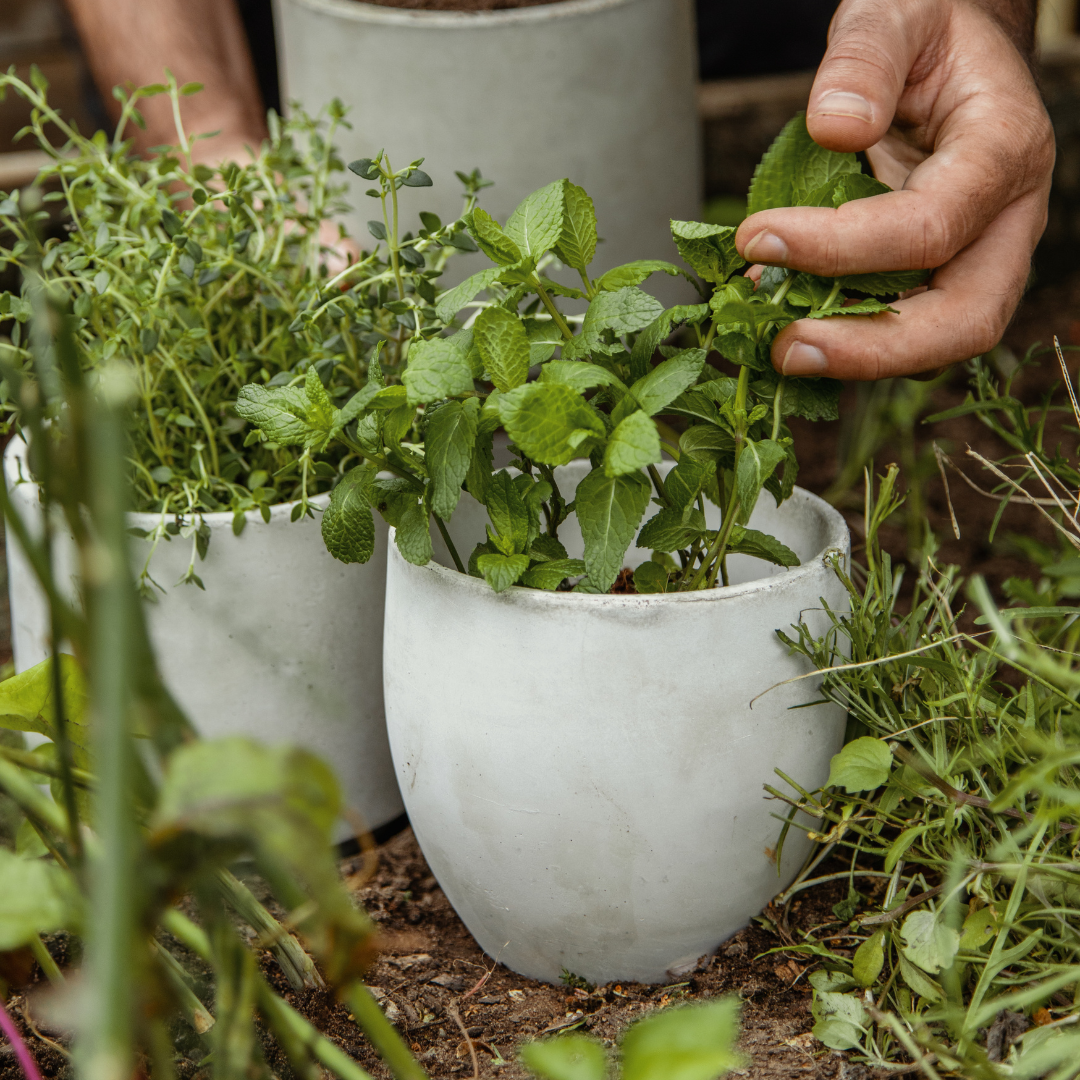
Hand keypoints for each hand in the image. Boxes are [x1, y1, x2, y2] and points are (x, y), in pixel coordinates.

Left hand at [734, 0, 1053, 380]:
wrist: (948, 54)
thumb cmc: (927, 32)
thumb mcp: (898, 9)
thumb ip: (866, 56)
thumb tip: (835, 126)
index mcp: (1004, 150)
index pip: (932, 224)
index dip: (842, 246)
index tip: (756, 238)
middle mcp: (1004, 220)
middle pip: (964, 319)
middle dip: (873, 349)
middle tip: (786, 349)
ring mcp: (974, 258)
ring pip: (934, 343)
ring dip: (853, 358)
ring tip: (773, 346)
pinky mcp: (937, 279)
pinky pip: (899, 332)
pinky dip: (843, 340)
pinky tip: (783, 325)